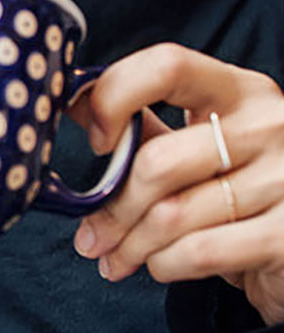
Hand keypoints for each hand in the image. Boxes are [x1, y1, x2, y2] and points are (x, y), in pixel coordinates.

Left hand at [68, 43, 283, 324]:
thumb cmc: (243, 189)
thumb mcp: (199, 143)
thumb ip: (142, 122)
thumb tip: (69, 101)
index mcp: (240, 90)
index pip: (166, 66)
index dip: (115, 97)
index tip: (95, 138)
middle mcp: (270, 125)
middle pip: (158, 162)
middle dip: (113, 209)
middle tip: (91, 237)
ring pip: (173, 215)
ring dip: (131, 245)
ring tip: (117, 259)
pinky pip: (200, 251)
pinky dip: (165, 265)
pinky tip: (160, 266)